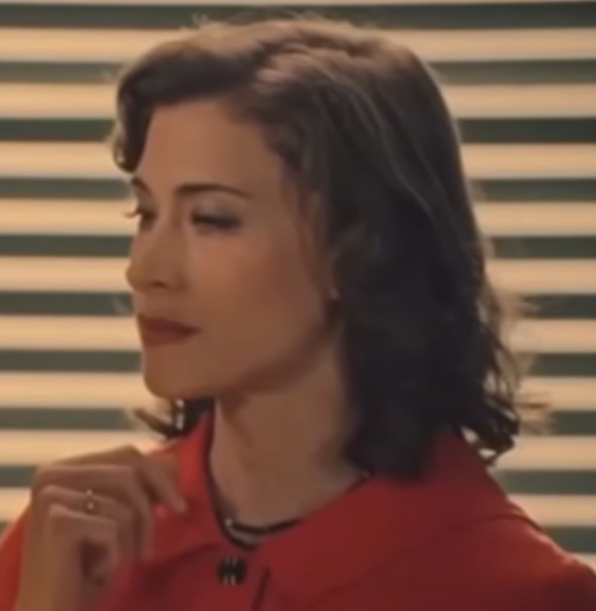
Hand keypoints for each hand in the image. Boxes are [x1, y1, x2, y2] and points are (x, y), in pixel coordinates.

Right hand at [14, 445, 186, 610]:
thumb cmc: (85, 568)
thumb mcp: (113, 518)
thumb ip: (136, 487)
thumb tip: (174, 460)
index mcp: (62, 468)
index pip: (126, 454)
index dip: (160, 476)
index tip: (178, 504)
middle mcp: (51, 475)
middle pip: (131, 471)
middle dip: (153, 506)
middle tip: (152, 543)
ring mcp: (52, 496)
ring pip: (127, 503)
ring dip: (134, 539)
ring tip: (117, 562)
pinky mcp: (58, 521)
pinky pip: (115, 527)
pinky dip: (117, 555)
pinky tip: (96, 572)